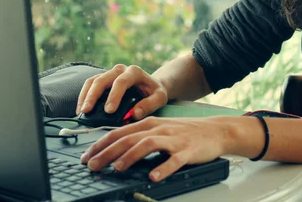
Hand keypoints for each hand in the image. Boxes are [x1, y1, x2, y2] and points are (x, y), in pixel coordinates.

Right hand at [76, 64, 167, 120]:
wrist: (151, 85)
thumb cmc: (155, 92)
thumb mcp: (160, 98)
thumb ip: (150, 105)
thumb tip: (135, 114)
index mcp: (134, 72)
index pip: (121, 82)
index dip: (114, 96)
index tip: (109, 111)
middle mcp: (120, 70)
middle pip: (102, 79)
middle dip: (93, 95)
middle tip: (87, 111)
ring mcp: (110, 73)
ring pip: (93, 80)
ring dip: (85, 96)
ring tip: (81, 112)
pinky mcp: (103, 79)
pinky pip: (90, 84)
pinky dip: (84, 96)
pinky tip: (80, 109)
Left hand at [80, 116, 228, 181]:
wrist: (215, 130)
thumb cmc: (184, 132)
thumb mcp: (159, 130)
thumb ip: (139, 137)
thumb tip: (115, 151)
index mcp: (149, 124)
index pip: (119, 133)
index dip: (100, 144)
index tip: (86, 157)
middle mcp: (158, 128)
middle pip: (128, 138)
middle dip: (107, 152)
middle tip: (92, 165)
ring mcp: (173, 139)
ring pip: (147, 145)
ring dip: (130, 157)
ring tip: (117, 168)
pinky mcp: (187, 151)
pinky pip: (174, 160)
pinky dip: (163, 168)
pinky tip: (154, 176)